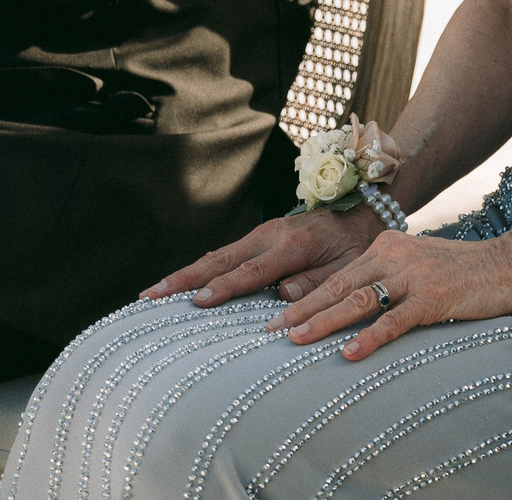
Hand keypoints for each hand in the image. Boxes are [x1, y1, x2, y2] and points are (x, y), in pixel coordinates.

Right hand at [144, 205, 387, 309]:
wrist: (361, 208)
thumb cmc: (357, 245)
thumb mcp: (350, 266)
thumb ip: (319, 282)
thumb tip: (283, 296)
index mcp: (294, 245)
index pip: (252, 271)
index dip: (225, 288)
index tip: (198, 302)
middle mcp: (271, 235)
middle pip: (220, 260)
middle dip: (184, 279)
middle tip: (149, 296)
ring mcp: (262, 234)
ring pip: (216, 256)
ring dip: (184, 274)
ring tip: (151, 292)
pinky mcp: (259, 237)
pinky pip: (224, 255)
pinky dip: (199, 269)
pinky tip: (180, 283)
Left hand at [266, 220, 511, 361]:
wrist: (509, 264)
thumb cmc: (462, 270)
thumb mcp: (417, 265)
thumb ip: (385, 278)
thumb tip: (350, 304)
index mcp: (386, 247)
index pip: (336, 275)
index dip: (304, 296)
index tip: (274, 317)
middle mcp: (394, 256)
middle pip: (338, 286)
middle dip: (301, 309)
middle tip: (269, 330)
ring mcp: (414, 276)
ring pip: (360, 300)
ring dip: (324, 321)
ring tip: (296, 339)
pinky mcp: (434, 297)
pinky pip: (396, 321)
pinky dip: (370, 338)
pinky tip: (351, 353)